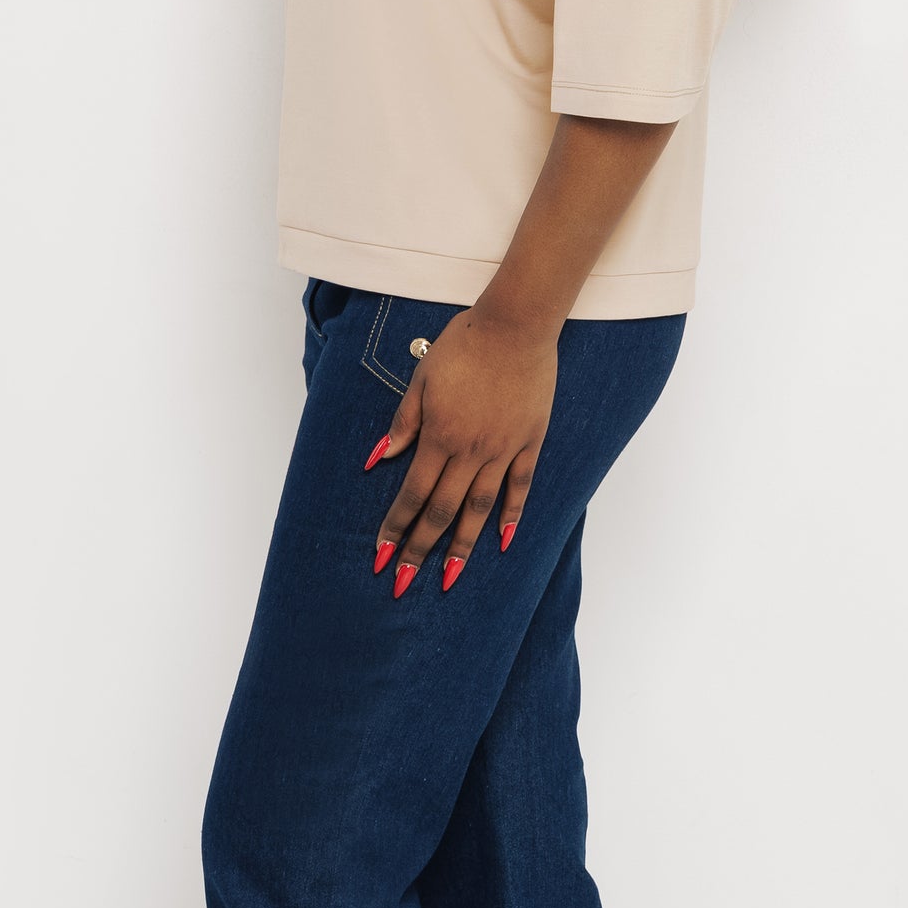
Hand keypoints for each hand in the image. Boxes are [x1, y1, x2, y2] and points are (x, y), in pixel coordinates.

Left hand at [365, 302, 556, 594]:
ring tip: (450, 577)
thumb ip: (403, 423)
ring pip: (480, 508)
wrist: (516, 324)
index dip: (395, 527)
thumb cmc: (463, 344)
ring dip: (463, 546)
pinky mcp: (529, 442)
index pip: (412, 494)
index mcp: (439, 435)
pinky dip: (511, 515)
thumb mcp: (421, 379)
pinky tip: (502, 540)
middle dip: (420, 550)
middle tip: (404, 583)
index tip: (381, 556)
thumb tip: (378, 459)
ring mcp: (503, 449)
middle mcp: (471, 450)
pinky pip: (520, 487)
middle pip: (442, 511)